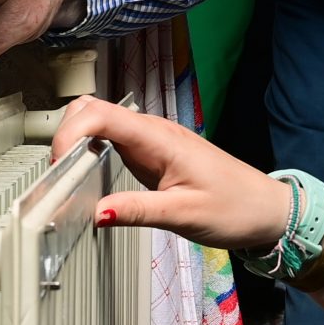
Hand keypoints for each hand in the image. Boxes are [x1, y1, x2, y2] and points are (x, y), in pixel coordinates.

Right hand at [51, 98, 292, 252]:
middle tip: (58, 173)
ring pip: (100, 121)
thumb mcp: (184, 216)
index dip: (70, 133)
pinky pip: (112, 140)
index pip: (101, 114)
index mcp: (160, 138)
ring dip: (77, 141)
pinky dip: (91, 150)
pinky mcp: (152, 154)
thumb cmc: (236, 208)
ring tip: (68, 178)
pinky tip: (89, 175)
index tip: (58, 165)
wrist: (265, 210)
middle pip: (93, 108)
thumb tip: (96, 213)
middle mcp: (153, 132)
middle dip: (66, 132)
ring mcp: (152, 141)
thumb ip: (136, 212)